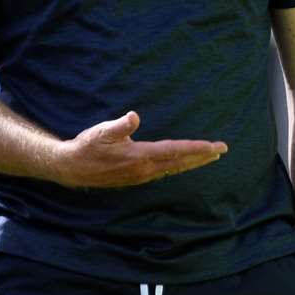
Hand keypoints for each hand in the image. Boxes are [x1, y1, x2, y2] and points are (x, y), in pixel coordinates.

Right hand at [54, 111, 226, 188]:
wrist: (73, 168)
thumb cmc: (87, 146)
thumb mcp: (101, 131)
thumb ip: (120, 125)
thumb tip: (134, 116)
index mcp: (139, 157)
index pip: (175, 151)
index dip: (196, 148)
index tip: (214, 146)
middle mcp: (145, 169)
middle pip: (180, 162)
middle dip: (202, 156)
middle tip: (222, 149)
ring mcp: (142, 175)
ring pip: (174, 168)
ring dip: (193, 162)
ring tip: (210, 156)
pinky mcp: (138, 177)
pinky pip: (165, 171)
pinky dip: (179, 166)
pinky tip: (185, 163)